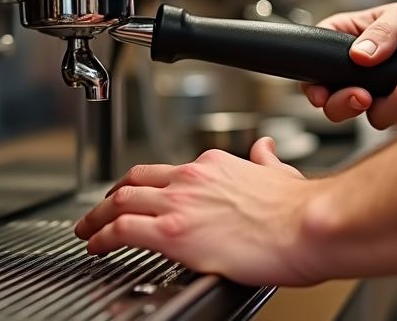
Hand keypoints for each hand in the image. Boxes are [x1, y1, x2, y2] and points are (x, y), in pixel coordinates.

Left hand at [75, 138, 323, 286]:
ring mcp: (179, 203)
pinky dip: (102, 237)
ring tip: (87, 230)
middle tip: (99, 210)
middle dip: (111, 195)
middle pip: (134, 180)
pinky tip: (96, 246)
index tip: (139, 194)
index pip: (168, 170)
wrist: (308, 225)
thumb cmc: (300, 210)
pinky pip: (122, 230)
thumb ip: (265, 161)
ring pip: (120, 201)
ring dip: (97, 216)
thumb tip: (264, 150)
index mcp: (215, 164)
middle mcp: (192, 178)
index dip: (146, 183)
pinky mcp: (172, 232)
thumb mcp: (280, 173)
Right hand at [302, 2, 396, 128]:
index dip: (315, 91)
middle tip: (369, 94)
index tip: (324, 95)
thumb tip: (360, 55)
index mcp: (345, 52)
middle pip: (339, 110)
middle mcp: (359, 81)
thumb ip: (382, 31)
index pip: (315, 78)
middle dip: (356, 104)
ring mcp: (383, 102)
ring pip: (383, 118)